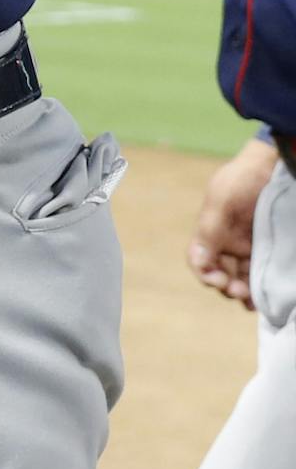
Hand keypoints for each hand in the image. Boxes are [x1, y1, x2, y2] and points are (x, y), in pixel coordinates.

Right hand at [188, 140, 280, 307]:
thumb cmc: (243, 179)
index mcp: (210, 232)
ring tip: (253, 302)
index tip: (219, 281)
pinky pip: (261, 270)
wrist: (272, 166)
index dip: (205, 274)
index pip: (200, 260)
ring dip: (244, 291)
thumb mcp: (222, 202)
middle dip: (227, 287)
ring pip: (241, 276)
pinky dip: (261, 285)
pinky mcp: (268, 246)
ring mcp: (248, 245)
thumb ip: (209, 231)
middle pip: (221, 273)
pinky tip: (267, 294)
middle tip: (240, 293)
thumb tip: (197, 262)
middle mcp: (227, 241)